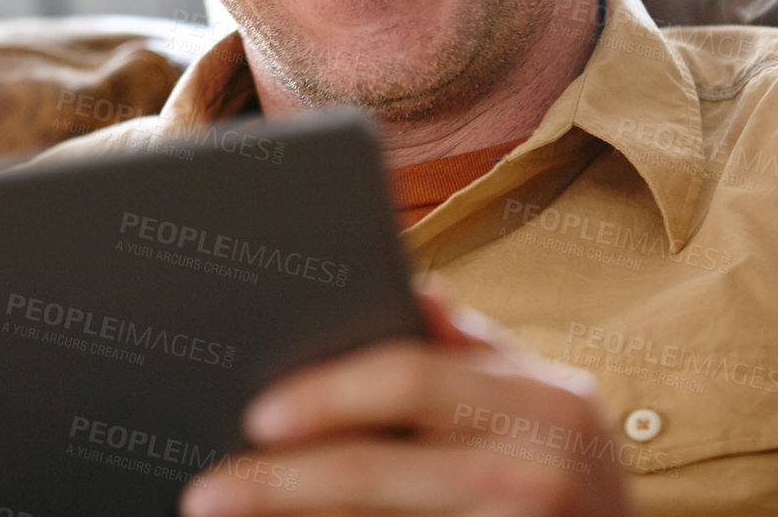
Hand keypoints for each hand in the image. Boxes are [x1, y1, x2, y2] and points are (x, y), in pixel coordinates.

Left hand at [179, 280, 634, 516]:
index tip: (255, 415)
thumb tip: (411, 284)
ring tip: (227, 515)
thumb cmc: (569, 479)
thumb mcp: (542, 405)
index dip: (325, 394)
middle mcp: (545, 466)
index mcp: (546, 399)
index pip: (410, 377)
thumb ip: (471, 351)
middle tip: (208, 492)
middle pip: (374, 469)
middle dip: (280, 483)